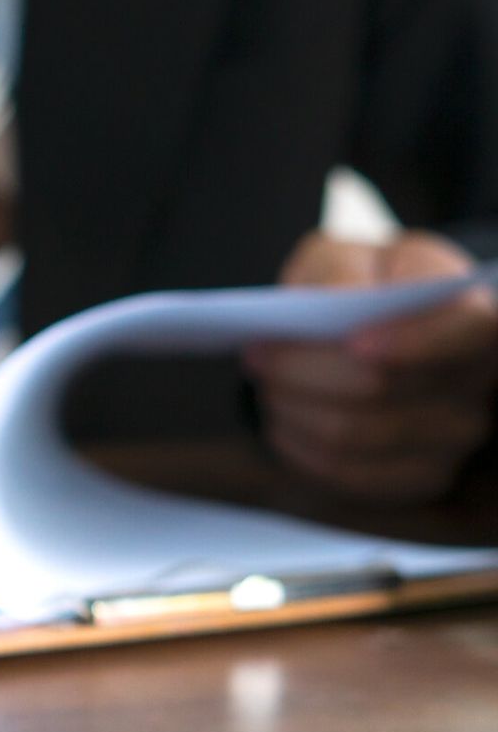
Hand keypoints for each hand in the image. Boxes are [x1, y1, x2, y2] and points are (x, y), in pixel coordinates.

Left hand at [244, 230, 497, 501]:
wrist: (362, 328)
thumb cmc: (358, 284)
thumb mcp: (345, 256)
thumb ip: (342, 270)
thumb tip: (339, 300)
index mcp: (473, 313)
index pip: (467, 330)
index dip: (413, 342)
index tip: (354, 343)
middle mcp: (477, 378)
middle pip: (384, 387)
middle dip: (304, 370)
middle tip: (256, 354)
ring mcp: (454, 434)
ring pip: (356, 435)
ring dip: (293, 408)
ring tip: (266, 384)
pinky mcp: (420, 475)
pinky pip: (347, 473)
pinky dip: (300, 445)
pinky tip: (283, 421)